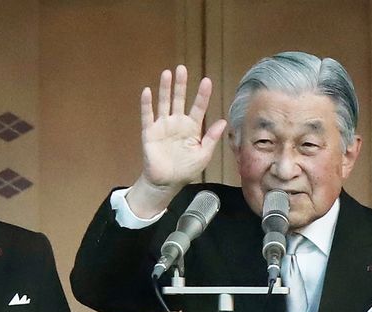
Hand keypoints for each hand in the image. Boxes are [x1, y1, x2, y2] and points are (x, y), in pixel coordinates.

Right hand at [127, 65, 226, 216]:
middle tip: (182, 68)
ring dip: (165, 89)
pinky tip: (147, 91)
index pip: (198, 107)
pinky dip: (147, 104)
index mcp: (192, 128)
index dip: (202, 95)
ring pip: (164, 103)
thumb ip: (211, 138)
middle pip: (179, 99)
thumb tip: (223, 121)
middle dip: (181, 84)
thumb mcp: (203, 155)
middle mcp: (177, 123)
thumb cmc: (186, 170)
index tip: (207, 81)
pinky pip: (147, 116)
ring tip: (167, 74)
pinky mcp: (149, 132)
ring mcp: (163, 126)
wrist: (166, 182)